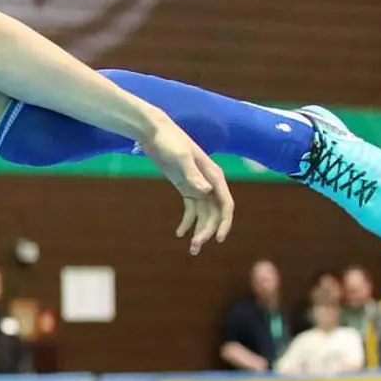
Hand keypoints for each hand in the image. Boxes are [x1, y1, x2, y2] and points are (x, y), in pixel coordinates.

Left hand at [140, 122, 233, 254]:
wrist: (154, 131)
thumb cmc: (169, 141)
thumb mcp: (180, 157)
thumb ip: (193, 174)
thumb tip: (207, 191)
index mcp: (214, 176)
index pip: (225, 204)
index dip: (225, 223)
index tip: (218, 239)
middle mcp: (210, 183)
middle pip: (214, 213)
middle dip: (208, 231)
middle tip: (195, 247)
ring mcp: (198, 186)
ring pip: (204, 214)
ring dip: (199, 231)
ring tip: (191, 248)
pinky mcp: (185, 187)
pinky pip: (191, 209)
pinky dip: (187, 222)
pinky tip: (179, 233)